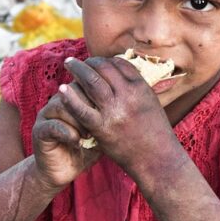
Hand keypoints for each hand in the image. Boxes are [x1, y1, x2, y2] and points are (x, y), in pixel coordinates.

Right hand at [31, 92, 100, 189]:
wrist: (62, 171)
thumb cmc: (85, 150)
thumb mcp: (100, 134)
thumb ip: (106, 119)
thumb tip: (123, 107)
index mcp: (72, 98)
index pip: (84, 83)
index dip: (97, 95)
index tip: (107, 112)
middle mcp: (57, 102)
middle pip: (72, 90)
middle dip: (88, 107)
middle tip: (98, 125)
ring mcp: (46, 115)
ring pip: (61, 106)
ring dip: (77, 121)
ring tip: (87, 136)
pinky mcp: (39, 131)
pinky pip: (53, 125)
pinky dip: (67, 133)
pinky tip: (77, 142)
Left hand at [58, 57, 178, 172]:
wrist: (158, 160)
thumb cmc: (155, 133)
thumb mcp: (151, 103)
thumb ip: (136, 88)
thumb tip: (121, 71)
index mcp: (141, 88)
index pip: (120, 64)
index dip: (105, 60)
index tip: (96, 61)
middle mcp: (128, 96)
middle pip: (104, 68)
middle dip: (88, 61)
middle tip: (76, 61)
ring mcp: (115, 111)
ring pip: (91, 82)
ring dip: (77, 70)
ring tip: (68, 64)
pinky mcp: (103, 128)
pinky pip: (82, 109)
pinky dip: (70, 97)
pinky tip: (62, 89)